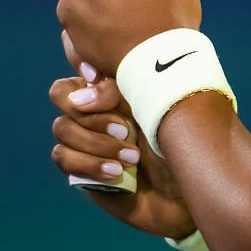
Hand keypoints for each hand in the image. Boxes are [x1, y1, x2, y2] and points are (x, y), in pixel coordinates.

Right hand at [49, 31, 195, 239]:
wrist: (189, 189)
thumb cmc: (181, 142)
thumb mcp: (157, 108)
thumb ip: (121, 89)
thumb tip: (83, 93)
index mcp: (111, 86)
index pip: (77, 61)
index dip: (80, 69)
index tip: (101, 79)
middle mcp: (94, 109)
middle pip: (61, 94)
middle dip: (93, 113)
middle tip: (126, 130)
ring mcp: (85, 139)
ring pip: (62, 128)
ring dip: (96, 142)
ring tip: (131, 157)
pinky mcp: (80, 169)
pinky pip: (64, 157)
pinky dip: (89, 163)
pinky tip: (117, 173)